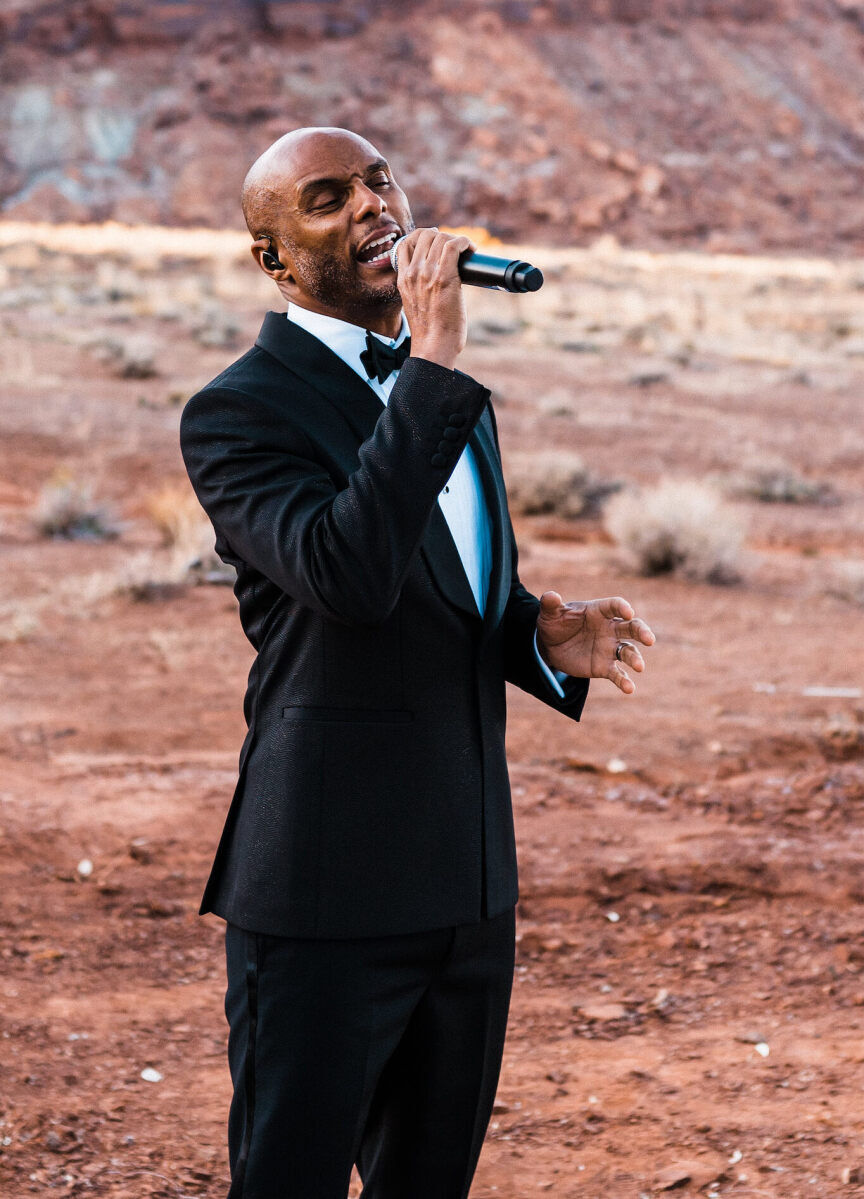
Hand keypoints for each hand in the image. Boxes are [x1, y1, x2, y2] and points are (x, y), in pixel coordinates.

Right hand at [396, 229, 474, 369]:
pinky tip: (470, 249)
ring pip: (440, 237)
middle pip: (424, 235)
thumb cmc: (430, 331)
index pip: (406, 242)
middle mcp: (413, 273)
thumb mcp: (414, 304)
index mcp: (403, 278)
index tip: (436, 244)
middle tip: (454, 248)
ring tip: (465, 251)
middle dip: (442, 236)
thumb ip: (418, 288)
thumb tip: (433, 281)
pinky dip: (464, 242)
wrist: (434, 345)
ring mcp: (427, 273)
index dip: (422, 237)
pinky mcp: (445, 277)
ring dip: (456, 239)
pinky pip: (453, 245)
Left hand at [536, 592, 654, 694]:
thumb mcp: (549, 613)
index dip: (622, 608)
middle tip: (649, 639)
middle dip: (642, 632)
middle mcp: (609, 628)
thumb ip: (550, 604)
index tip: (628, 612)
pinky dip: (624, 681)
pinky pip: (617, 674)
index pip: (615, 606)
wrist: (550, 646)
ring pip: (628, 652)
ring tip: (639, 667)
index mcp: (599, 611)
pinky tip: (629, 689)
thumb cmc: (554, 623)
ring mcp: (609, 648)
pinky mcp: (604, 666)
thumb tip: (550, 596)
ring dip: (635, 659)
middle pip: (632, 627)